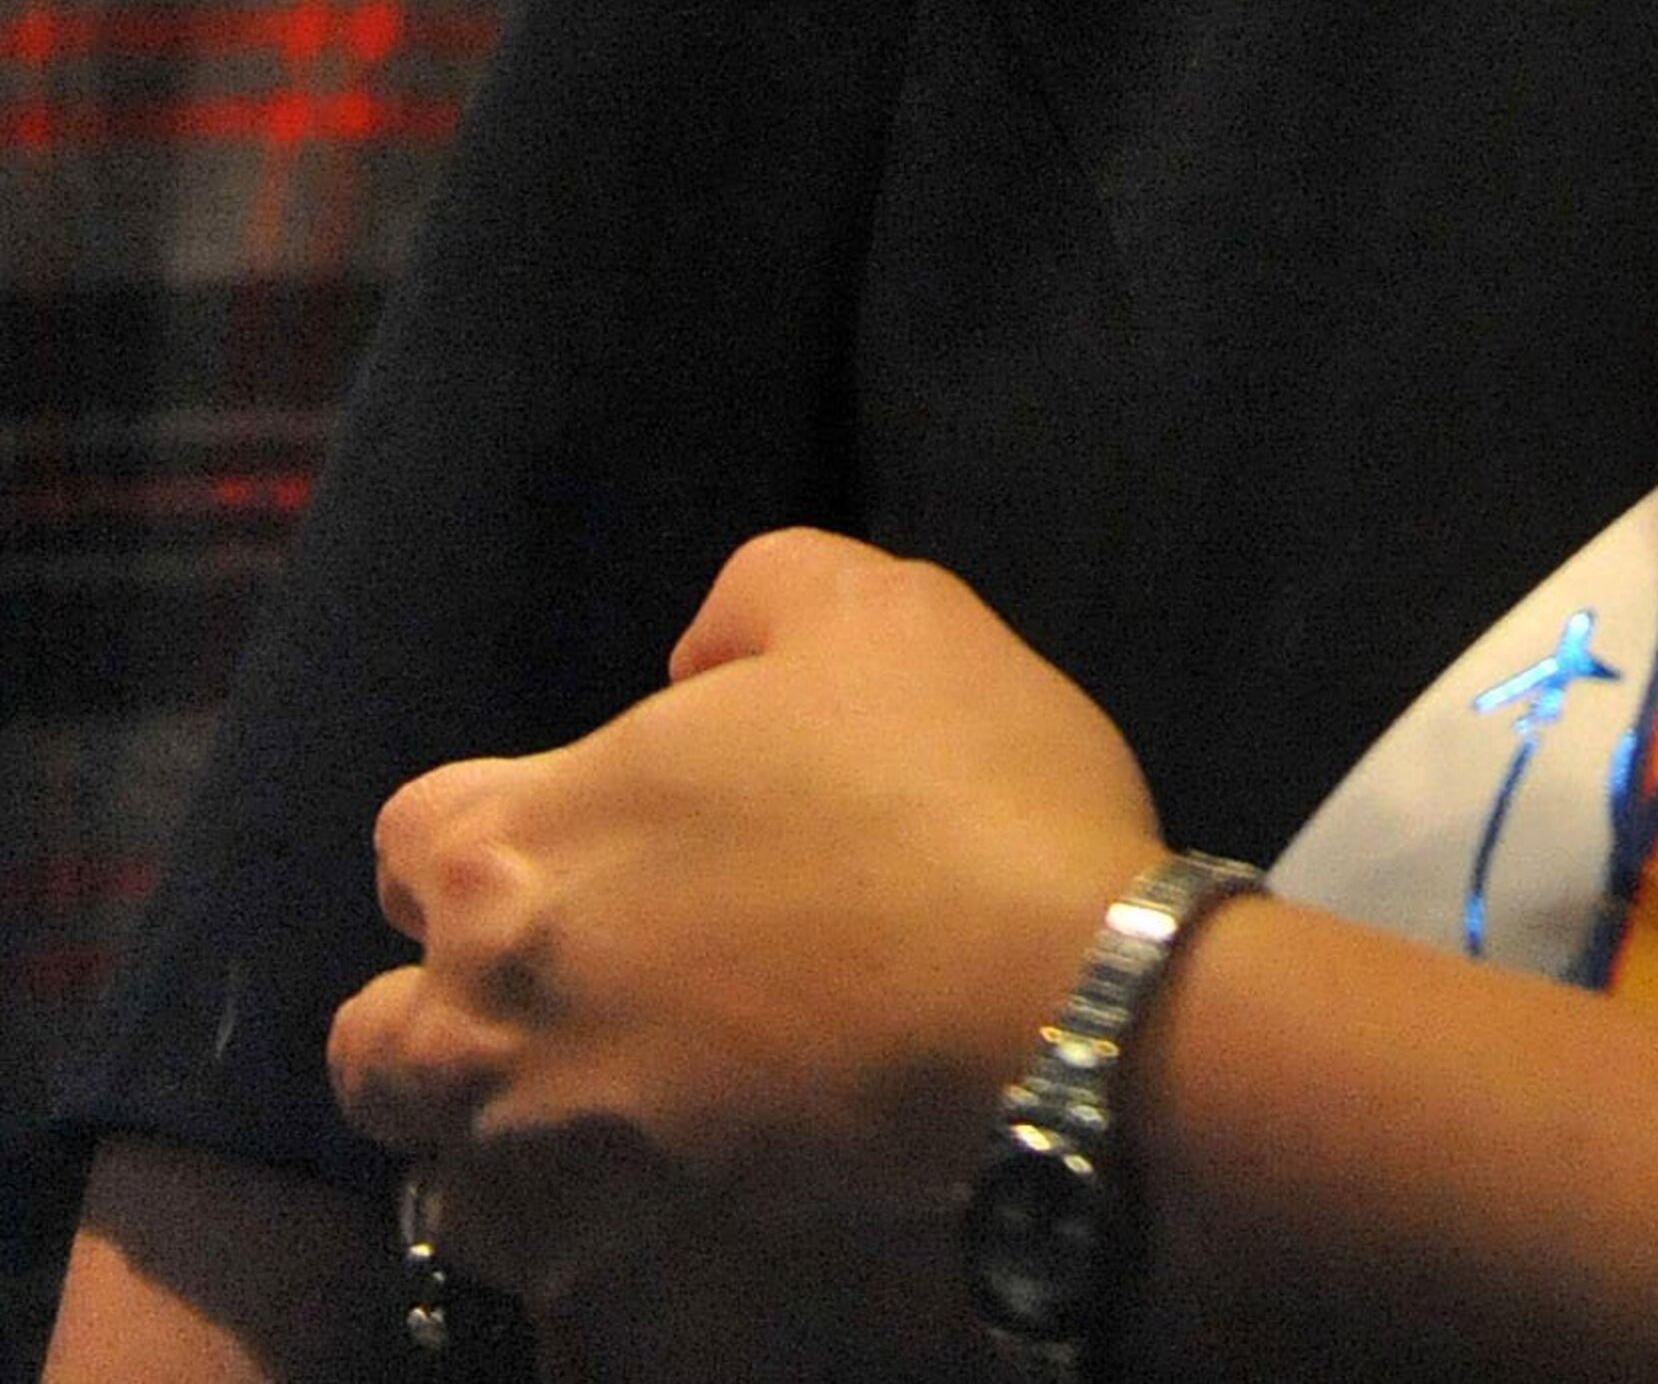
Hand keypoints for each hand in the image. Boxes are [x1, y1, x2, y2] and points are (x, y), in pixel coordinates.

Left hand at [329, 529, 1162, 1382]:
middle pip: (378, 1036)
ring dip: (502, 1141)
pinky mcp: (620, 1279)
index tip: (592, 836)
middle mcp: (484, 1021)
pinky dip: (583, 1245)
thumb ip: (752, 598)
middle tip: (577, 989)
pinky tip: (669, 1202)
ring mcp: (545, 1171)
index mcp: (515, 849)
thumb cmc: (957, 796)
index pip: (405, 841)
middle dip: (450, 1008)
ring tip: (613, 1113)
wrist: (1059, 1018)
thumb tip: (691, 667)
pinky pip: (543, 1278)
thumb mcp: (878, 612)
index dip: (495, 827)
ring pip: (445, 1176)